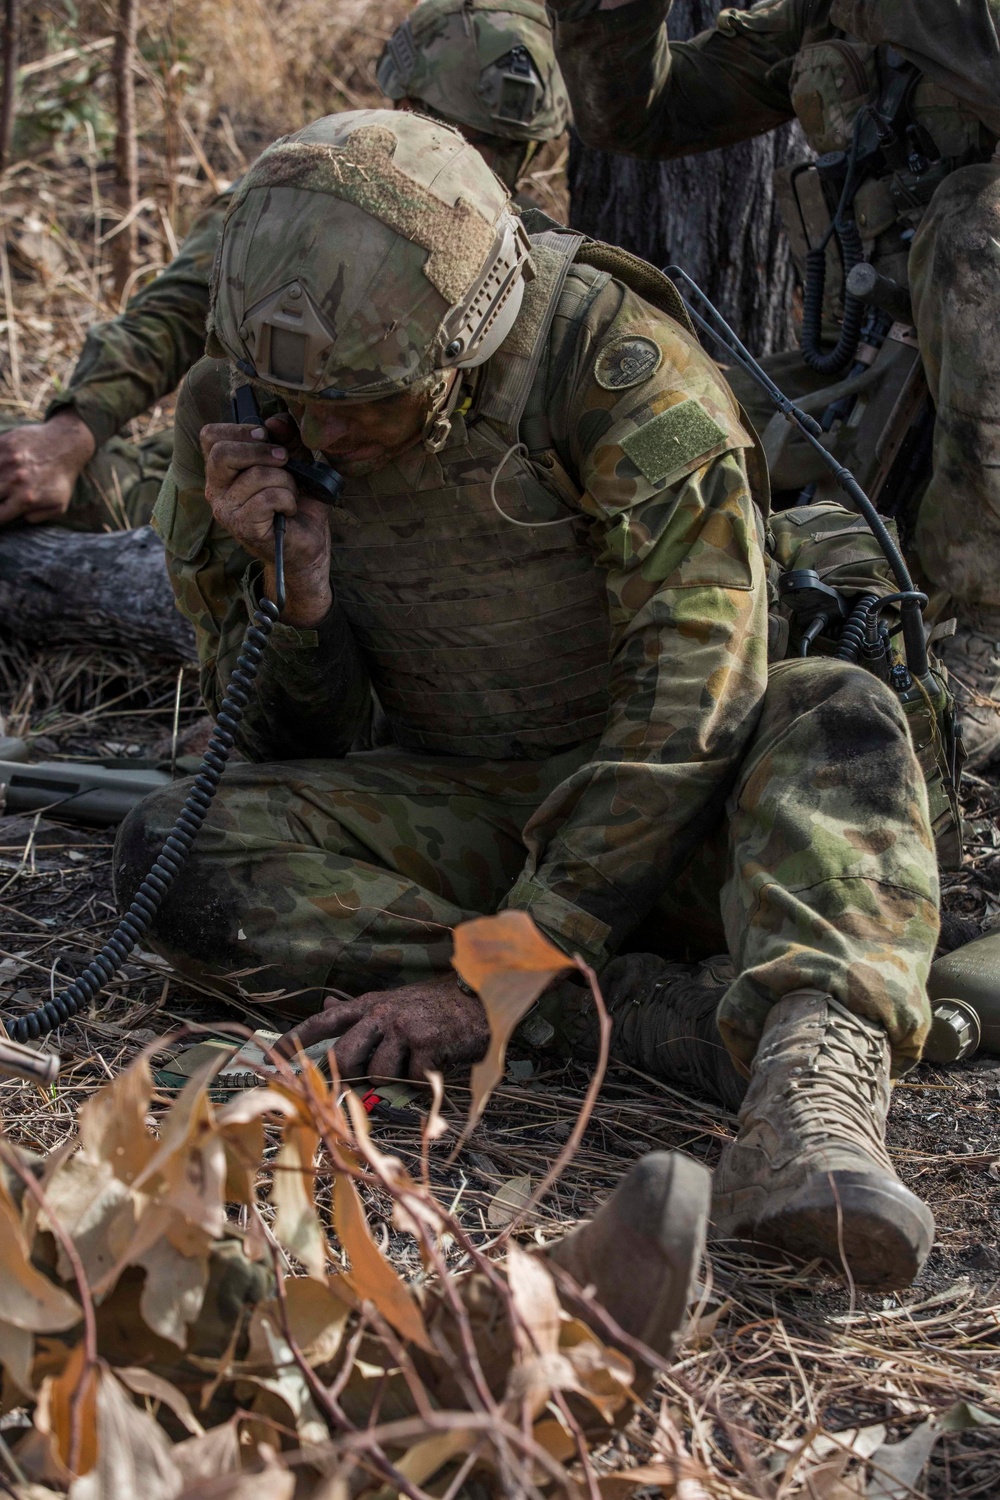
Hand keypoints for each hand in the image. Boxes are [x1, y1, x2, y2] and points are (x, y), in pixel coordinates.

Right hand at [0, 411, 96, 525]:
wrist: (67, 443)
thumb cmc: (62, 477)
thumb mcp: (59, 505)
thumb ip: (39, 516)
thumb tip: (22, 517)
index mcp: (26, 499)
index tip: (0, 512)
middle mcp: (14, 481)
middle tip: (2, 495)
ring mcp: (7, 461)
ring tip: (3, 482)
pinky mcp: (4, 444)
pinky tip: (2, 468)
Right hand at [201, 411, 331, 626]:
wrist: (307, 545)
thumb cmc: (297, 504)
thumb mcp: (296, 463)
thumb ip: (286, 438)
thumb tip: (275, 421)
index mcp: (223, 471)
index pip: (211, 437)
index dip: (240, 429)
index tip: (266, 435)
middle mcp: (217, 490)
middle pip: (223, 453)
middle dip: (261, 450)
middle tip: (285, 460)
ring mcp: (226, 510)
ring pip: (255, 475)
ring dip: (285, 481)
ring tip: (290, 494)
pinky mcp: (243, 526)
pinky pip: (268, 497)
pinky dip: (287, 499)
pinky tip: (288, 510)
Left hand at [277, 976, 490, 1082]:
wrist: (480, 1003)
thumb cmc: (434, 1008)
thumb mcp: (392, 1002)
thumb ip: (358, 1010)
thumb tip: (323, 1004)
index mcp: (370, 1004)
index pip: (323, 1022)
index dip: (295, 1040)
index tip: (271, 1057)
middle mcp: (382, 1013)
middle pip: (343, 1057)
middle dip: (349, 1078)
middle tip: (364, 1086)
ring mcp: (404, 1028)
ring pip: (378, 1075)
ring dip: (396, 1081)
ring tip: (415, 1066)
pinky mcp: (426, 1045)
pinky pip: (411, 1080)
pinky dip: (422, 1082)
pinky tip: (435, 1066)